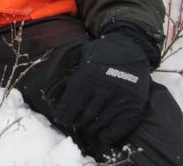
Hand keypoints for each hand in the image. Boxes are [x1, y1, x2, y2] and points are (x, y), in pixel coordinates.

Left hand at [53, 31, 150, 146]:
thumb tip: (48, 94)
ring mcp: (120, 99)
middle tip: (73, 120)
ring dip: (89, 127)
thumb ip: (63, 73)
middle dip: (75, 120)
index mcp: (87, 76)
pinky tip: (101, 132)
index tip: (60, 118)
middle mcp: (103, 89)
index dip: (62, 114)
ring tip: (86, 123)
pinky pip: (116, 130)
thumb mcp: (78, 56)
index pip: (69, 103)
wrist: (131, 47)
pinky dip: (105, 135)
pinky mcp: (134, 107)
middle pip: (83, 116)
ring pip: (98, 124)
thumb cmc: (100, 53)